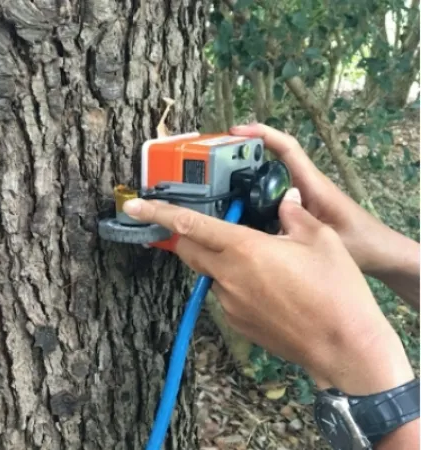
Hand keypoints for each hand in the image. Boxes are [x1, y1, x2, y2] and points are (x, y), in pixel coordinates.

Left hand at [121, 189, 413, 394]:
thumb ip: (293, 216)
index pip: (190, 225)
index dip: (158, 213)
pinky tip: (269, 288)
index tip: (133, 205)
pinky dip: (236, 284)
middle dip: (184, 235)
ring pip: (210, 273)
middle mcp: (228, 276)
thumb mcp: (321, 240)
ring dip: (220, 261)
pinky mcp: (237, 323)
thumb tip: (283, 202)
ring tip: (260, 261)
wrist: (344, 348)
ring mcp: (229, 303)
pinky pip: (226, 295)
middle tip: (194, 225)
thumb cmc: (337, 291)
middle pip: (190, 249)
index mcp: (244, 249)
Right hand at [229, 123, 417, 277]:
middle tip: (212, 161)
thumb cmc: (363, 243)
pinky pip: (270, 200)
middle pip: (270, 160)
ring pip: (267, 182)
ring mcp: (299, 199)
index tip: (235, 132)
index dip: (262, 134)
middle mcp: (303, 186)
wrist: (382, 255)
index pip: (286, 148)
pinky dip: (251, 201)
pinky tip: (233, 215)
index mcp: (312, 184)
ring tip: (214, 186)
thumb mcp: (329, 234)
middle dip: (242, 154)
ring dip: (244, 179)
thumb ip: (303, 224)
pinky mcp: (297, 213)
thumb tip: (270, 213)